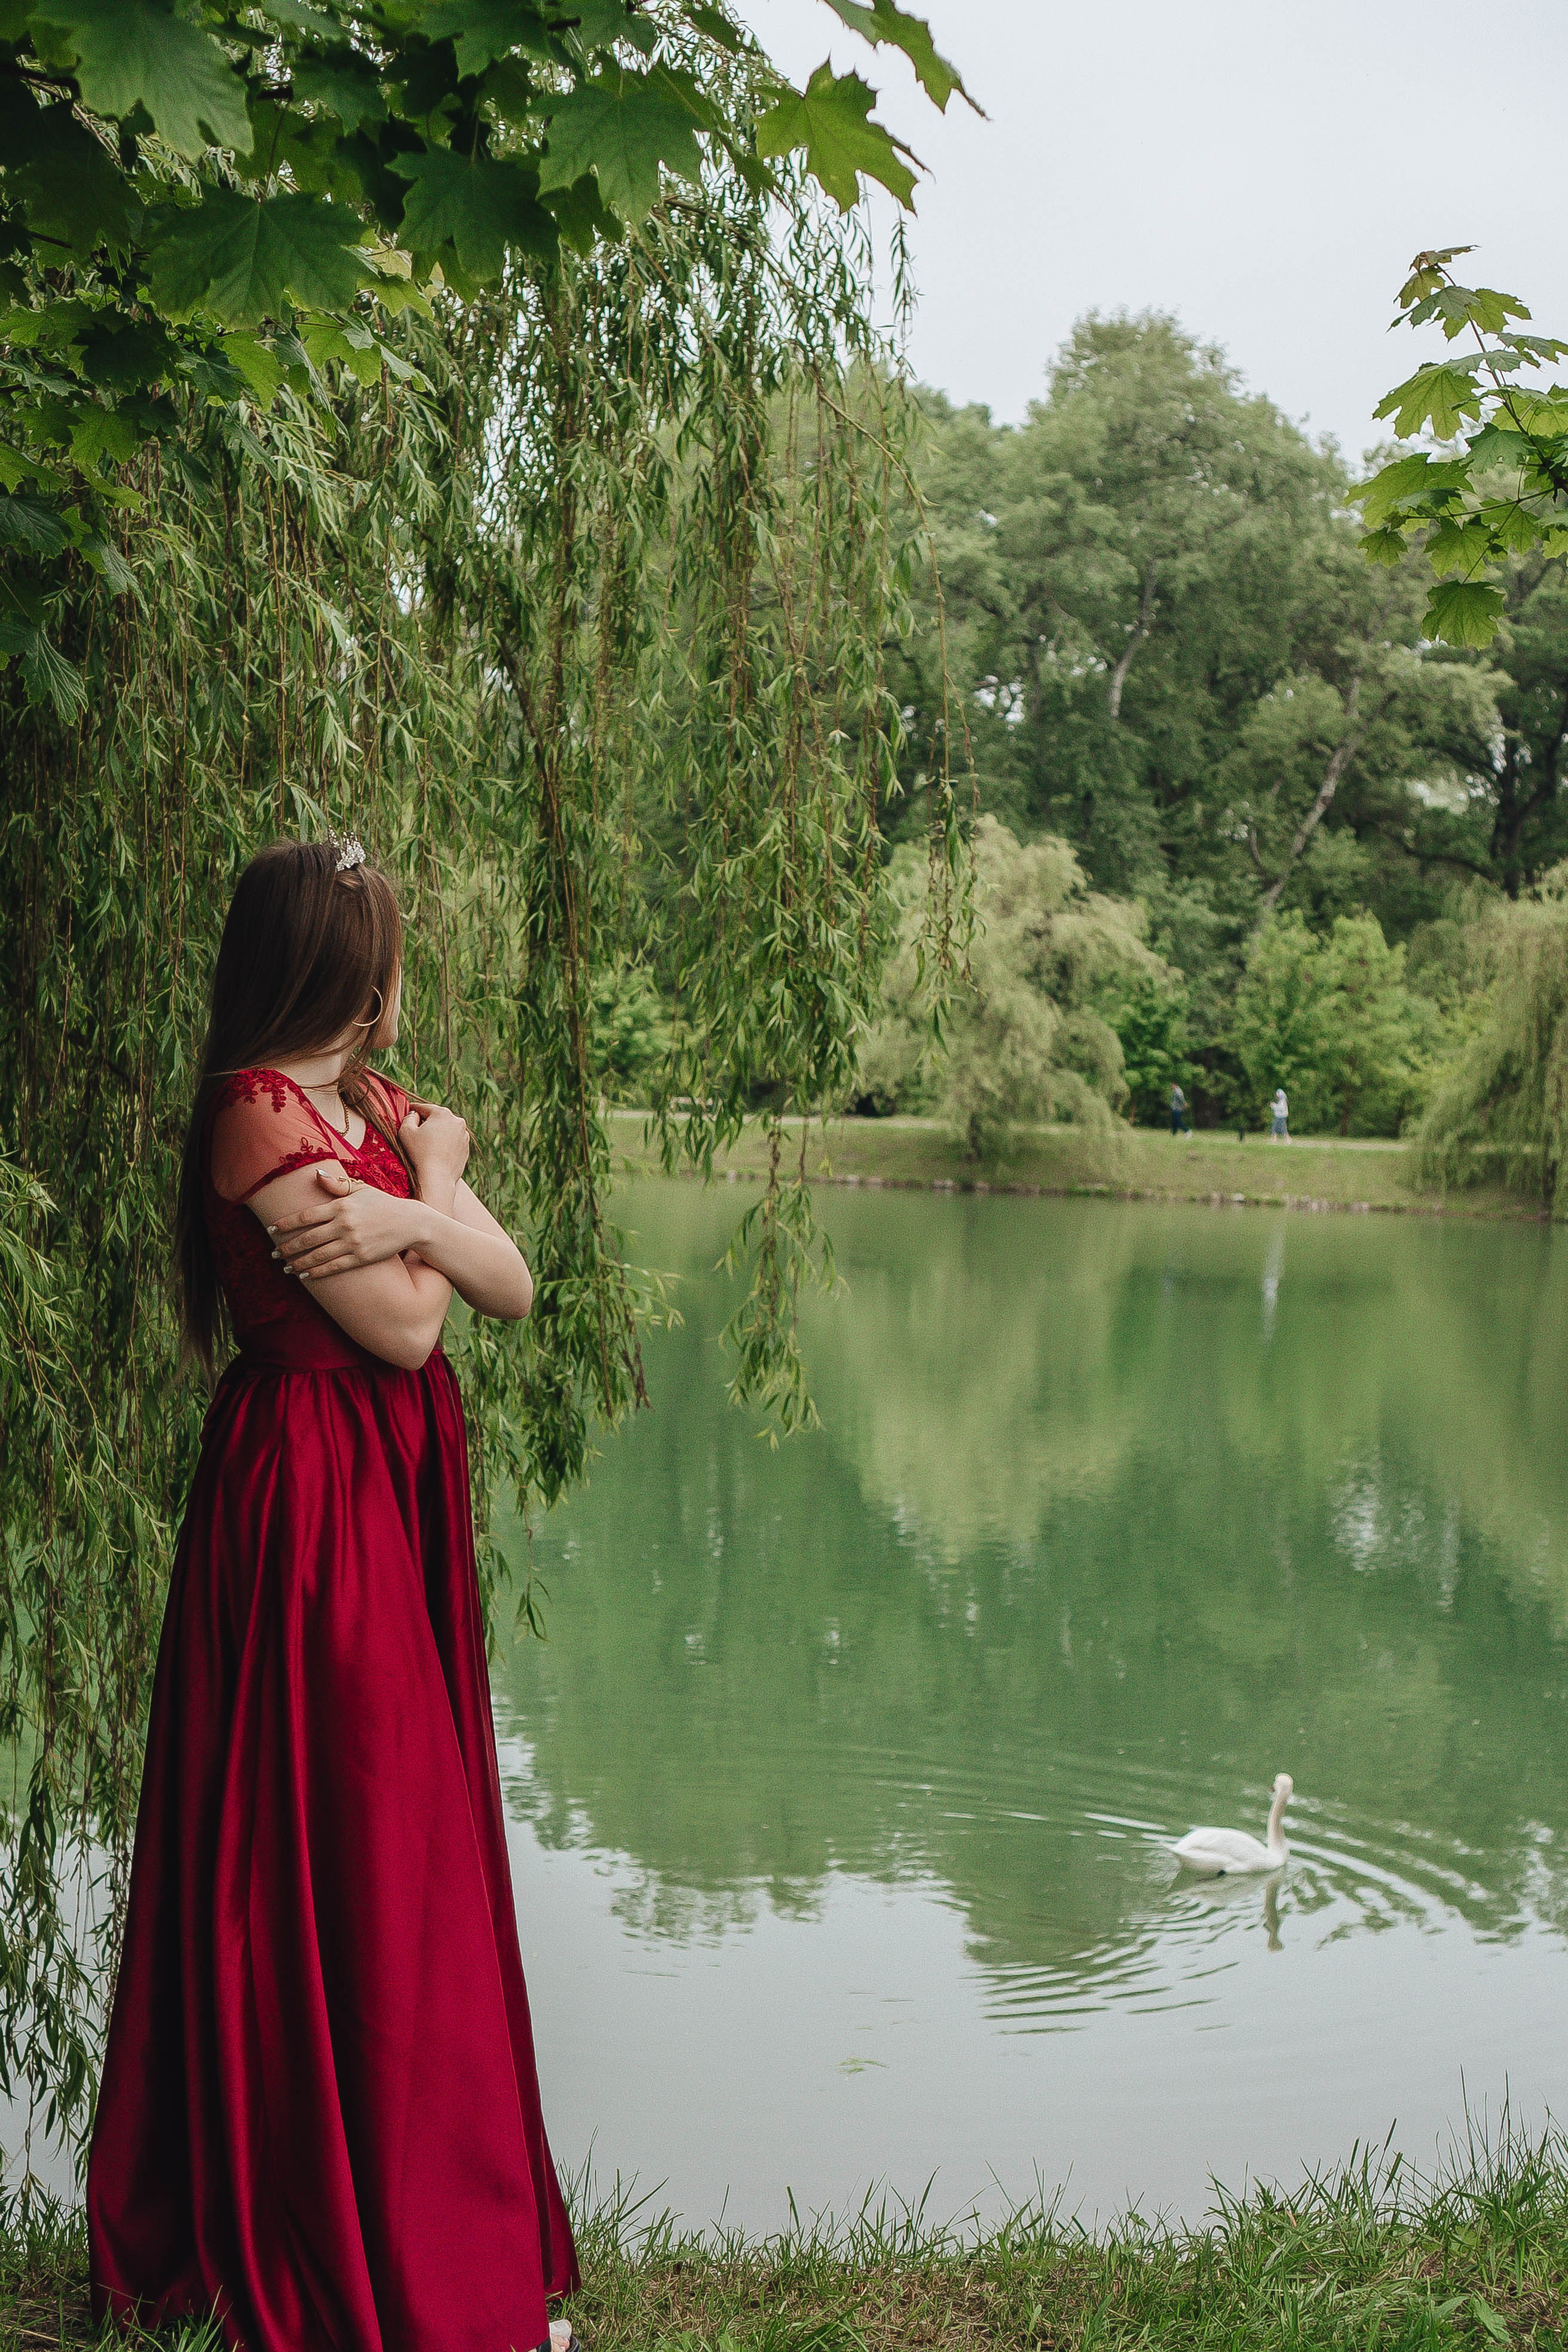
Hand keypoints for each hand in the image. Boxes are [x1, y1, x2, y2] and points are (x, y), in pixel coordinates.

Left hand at [268, 1164, 426, 1280]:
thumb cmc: (383, 1204)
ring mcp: (353, 1242)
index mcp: (341, 1206)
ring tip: (285, 1267)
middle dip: (287, 1247)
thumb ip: (337, 1185)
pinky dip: (317, 1272)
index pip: (306, 1216)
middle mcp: (344, 1224)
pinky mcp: (361, 1257)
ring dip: (298, 1262)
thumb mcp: (361, 1189)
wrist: (410, 1222)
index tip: (271, 1230)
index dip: (286, 1224)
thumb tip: (316, 1176)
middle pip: (308, 1238)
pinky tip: (305, 1275)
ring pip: (318, 1255)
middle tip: (274, 1253)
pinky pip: (334, 1267)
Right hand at [398, 1098, 470, 1201]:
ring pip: (446, 1130)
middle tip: (415, 1129)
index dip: (413, 1109)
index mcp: (443, 1114)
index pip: (424, 1108)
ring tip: (425, 1144)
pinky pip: (452, 1143)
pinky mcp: (466, 1149)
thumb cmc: (419, 1153)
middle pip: (437, 1118)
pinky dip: (444, 1145)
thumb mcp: (406, 1132)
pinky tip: (435, 1153)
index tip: (408, 1111)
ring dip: (437, 1133)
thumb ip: (408, 1118)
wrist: (437, 1178)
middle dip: (427, 1122)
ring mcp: (464, 1136)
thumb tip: (415, 1115)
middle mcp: (457, 1122)